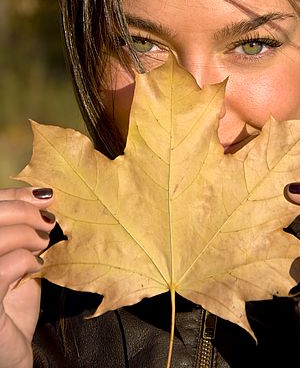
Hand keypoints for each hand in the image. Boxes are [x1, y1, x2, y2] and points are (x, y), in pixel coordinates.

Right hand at [0, 187, 54, 367]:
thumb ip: (22, 232)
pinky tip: (35, 267)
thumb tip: (44, 198)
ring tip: (42, 245)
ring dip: (26, 235)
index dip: (14, 195)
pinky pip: (1, 270)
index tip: (45, 195)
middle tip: (47, 220)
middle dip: (23, 210)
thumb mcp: (18, 260)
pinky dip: (24, 261)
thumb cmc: (12, 304)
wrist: (9, 352)